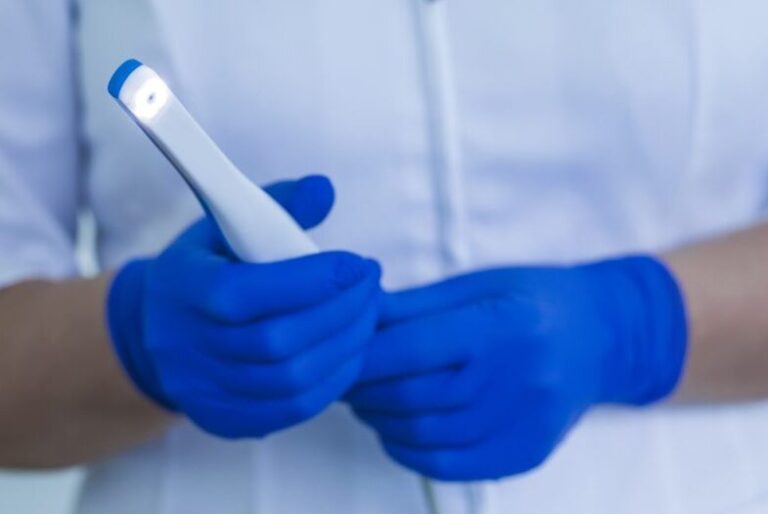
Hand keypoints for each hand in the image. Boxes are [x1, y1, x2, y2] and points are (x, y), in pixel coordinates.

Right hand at [107, 175, 381, 437]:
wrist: (157, 330)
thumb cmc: (207, 268)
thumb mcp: (226, 224)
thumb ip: (277, 204)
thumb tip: (324, 190)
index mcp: (183, 289)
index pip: (246, 293)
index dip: (311, 281)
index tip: (357, 264)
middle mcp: (186, 347)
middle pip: (276, 342)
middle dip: (340, 312)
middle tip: (372, 286)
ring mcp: (204, 390)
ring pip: (291, 381)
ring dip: (345, 346)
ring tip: (369, 314)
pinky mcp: (225, 419)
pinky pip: (291, 410)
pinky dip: (333, 381)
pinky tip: (350, 350)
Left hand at [346, 257, 686, 479]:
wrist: (600, 338)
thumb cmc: (533, 300)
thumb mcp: (477, 285)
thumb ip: (415, 305)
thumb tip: (356, 315)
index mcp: (501, 325)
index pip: (412, 349)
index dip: (363, 355)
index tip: (337, 352)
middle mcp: (517, 378)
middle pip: (412, 396)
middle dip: (363, 389)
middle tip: (343, 377)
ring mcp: (524, 423)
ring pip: (424, 435)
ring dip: (380, 420)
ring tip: (366, 400)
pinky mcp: (524, 453)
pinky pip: (449, 465)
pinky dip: (409, 450)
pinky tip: (397, 429)